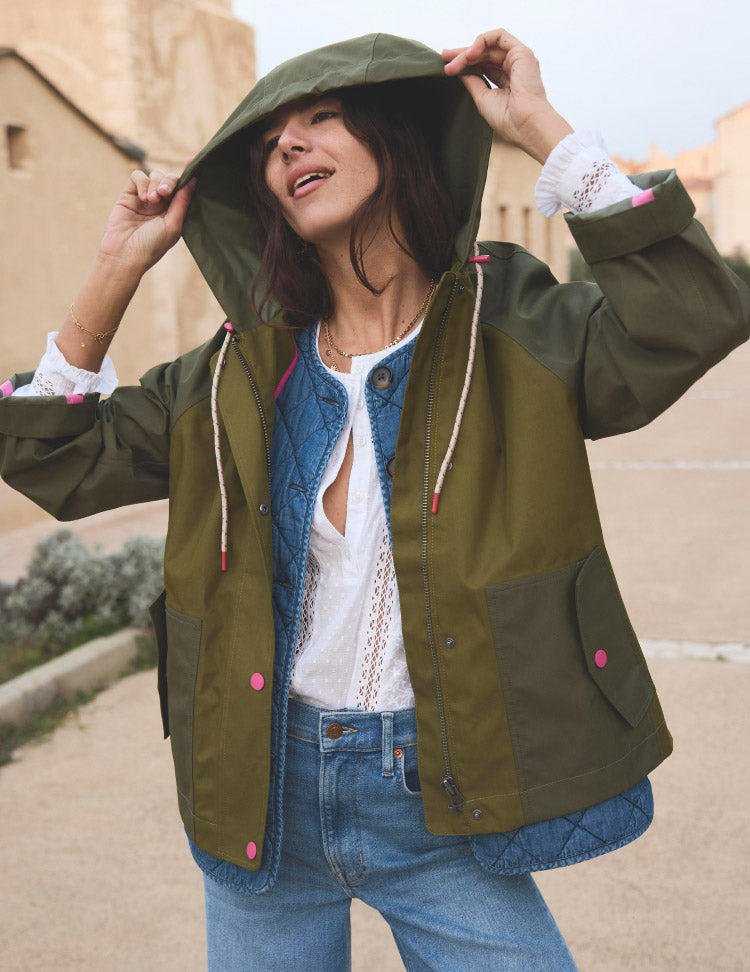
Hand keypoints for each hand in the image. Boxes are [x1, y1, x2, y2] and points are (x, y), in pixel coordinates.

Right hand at [97, 169, 196, 275]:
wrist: (124, 254)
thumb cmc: (152, 245)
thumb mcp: (173, 225)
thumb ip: (183, 201)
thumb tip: (194, 179)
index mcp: (175, 211)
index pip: (184, 189)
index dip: (188, 175)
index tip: (193, 161)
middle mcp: (161, 203)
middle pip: (169, 178)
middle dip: (169, 182)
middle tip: (164, 193)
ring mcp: (145, 197)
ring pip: (154, 174)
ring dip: (155, 184)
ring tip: (151, 200)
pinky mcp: (129, 194)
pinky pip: (138, 176)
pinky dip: (142, 182)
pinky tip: (143, 198)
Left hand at [443, 30, 572, 164]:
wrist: (524, 124)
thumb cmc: (507, 118)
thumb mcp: (482, 97)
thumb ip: (472, 81)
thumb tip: (458, 70)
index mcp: (507, 80)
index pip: (483, 65)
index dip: (465, 63)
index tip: (447, 67)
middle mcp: (513, 67)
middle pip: (484, 53)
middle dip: (462, 55)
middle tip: (444, 58)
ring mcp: (518, 58)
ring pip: (488, 46)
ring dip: (468, 51)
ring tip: (454, 62)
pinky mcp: (521, 52)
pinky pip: (498, 37)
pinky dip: (482, 41)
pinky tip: (470, 54)